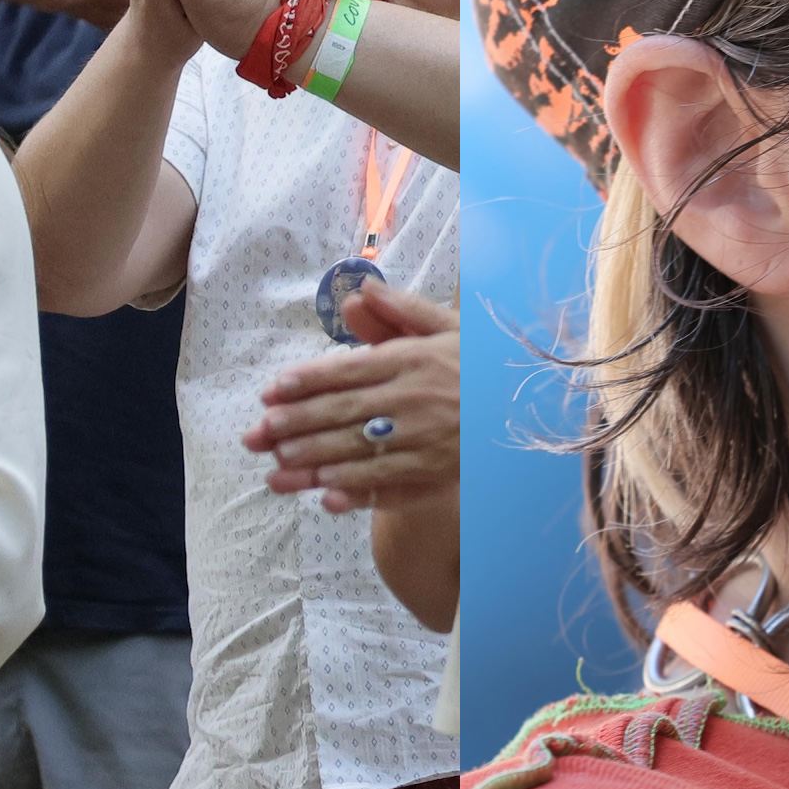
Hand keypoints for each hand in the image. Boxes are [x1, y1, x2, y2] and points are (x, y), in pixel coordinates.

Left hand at [258, 286, 459, 505]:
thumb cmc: (476, 364)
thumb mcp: (447, 327)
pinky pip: (389, 485)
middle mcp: (415, 399)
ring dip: (314, 461)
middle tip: (260, 433)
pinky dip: (356, 492)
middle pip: (345, 412)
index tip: (273, 391)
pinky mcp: (435, 473)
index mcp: (414, 359)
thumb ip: (400, 310)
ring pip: (360, 451)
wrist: (529, 405)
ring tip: (277, 466)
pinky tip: (325, 498)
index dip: (308, 381)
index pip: (349, 370)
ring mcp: (425, 439)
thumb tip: (358, 290)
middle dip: (298, 423)